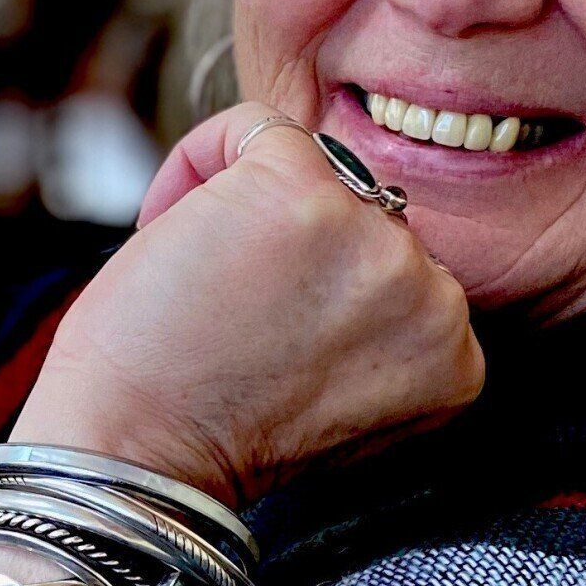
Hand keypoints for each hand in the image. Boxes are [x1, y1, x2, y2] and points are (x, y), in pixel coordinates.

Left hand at [12, 104, 484, 505]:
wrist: (133, 458)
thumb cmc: (206, 430)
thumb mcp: (335, 386)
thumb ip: (369, 319)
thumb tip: (345, 225)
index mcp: (453, 353)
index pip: (392, 266)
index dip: (310, 291)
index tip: (257, 341)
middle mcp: (435, 297)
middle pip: (359, 215)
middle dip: (284, 248)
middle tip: (222, 314)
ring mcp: (376, 239)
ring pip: (313, 170)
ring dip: (245, 208)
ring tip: (200, 282)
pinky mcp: (304, 192)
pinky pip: (257, 127)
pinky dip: (199, 164)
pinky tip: (169, 234)